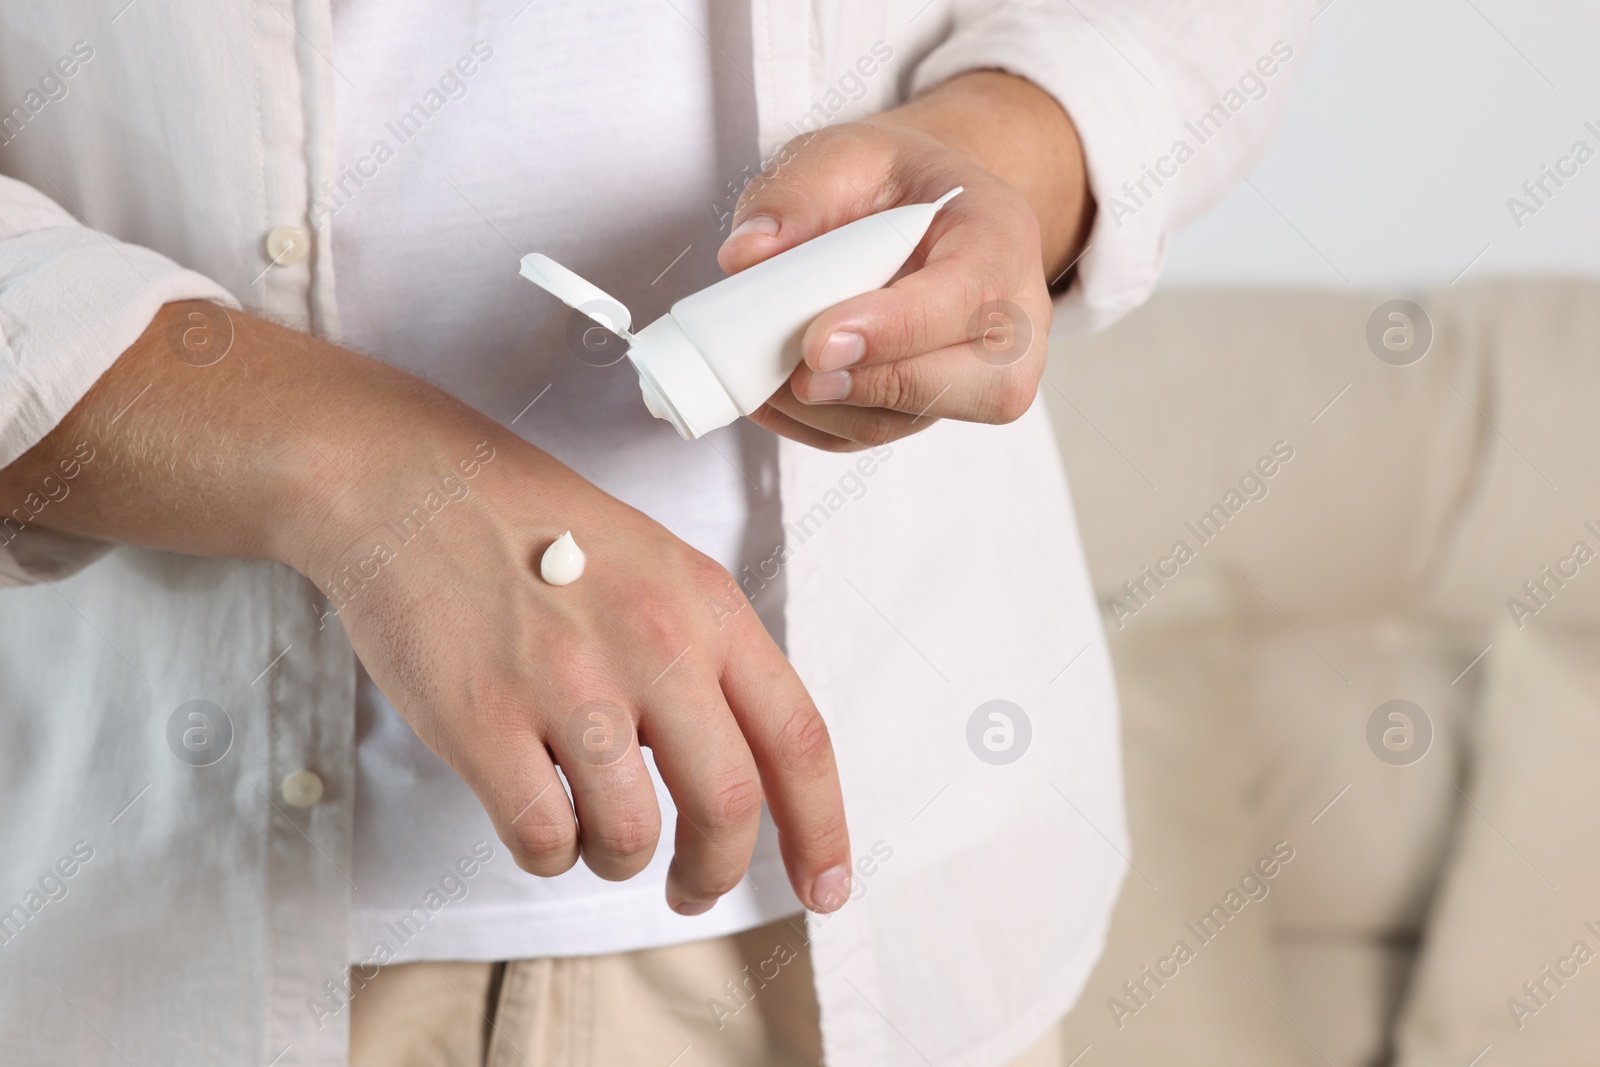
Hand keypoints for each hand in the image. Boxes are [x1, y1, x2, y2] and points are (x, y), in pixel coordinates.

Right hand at [300, 421, 852, 914]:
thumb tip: (741, 766)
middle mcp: (653, 642)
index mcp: (706, 605)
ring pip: (631, 838)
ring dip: (618, 860)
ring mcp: (567, 682)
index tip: (825, 887)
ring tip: (590, 831)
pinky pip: (542, 838)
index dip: (822, 828)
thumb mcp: (656, 564)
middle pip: (727, 806)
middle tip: (691, 887)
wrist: (409, 483)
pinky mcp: (483, 719)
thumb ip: (706, 655)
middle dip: (715, 872)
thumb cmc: (531, 528)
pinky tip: (535, 814)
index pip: (798, 738)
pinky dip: (546, 851)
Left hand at [717, 71, 1093, 450]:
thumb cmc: (893, 181)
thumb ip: (796, 193)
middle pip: (975, 383)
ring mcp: (981, 373)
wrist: (920, 207)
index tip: (819, 341)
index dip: (896, 328)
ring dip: (833, 410)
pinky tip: (771, 398)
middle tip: (797, 377)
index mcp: (1000, 237)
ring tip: (765, 382)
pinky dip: (818, 424)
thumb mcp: (846, 152)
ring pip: (919, 418)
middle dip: (875, 385)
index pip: (969, 295)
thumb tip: (746, 255)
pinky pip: (880, 433)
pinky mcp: (935, 406)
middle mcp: (1011, 317)